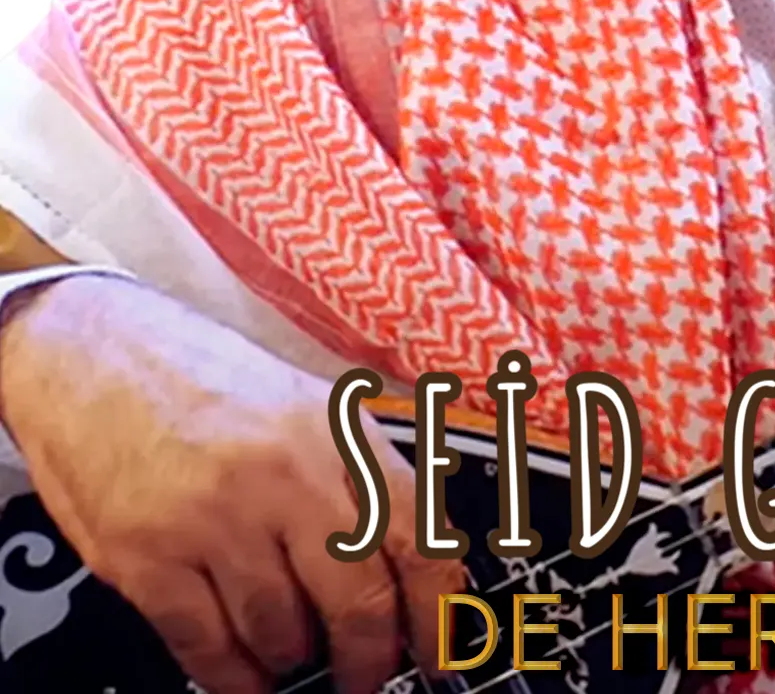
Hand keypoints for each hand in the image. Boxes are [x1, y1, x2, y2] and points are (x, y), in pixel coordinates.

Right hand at [0, 274, 462, 693]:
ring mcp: (214, 519)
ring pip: (283, 633)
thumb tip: (418, 548)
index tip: (440, 649)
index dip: (437, 608)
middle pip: (358, 599)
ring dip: (295, 657)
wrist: (94, 353)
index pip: (417, 535)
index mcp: (335, 430)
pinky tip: (244, 668)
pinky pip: (208, 649)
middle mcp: (284, 473)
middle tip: (366, 671)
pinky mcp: (147, 559)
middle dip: (370, 655)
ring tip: (295, 648)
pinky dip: (234, 674)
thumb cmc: (204, 377)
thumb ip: (359, 467)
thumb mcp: (304, 399)